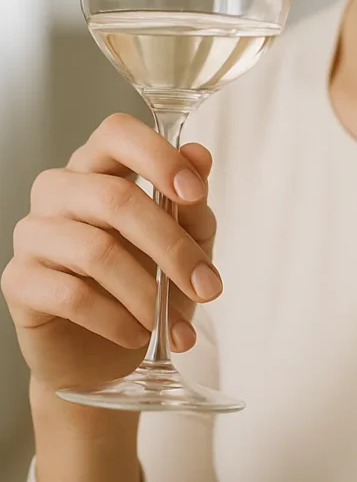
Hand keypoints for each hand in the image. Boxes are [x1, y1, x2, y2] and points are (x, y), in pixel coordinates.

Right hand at [1, 112, 221, 393]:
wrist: (103, 354)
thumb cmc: (147, 280)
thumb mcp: (187, 240)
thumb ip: (192, 201)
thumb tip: (199, 156)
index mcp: (99, 163)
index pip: (118, 133)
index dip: (157, 156)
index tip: (194, 194)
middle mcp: (60, 188)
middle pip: (115, 198)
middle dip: (171, 246)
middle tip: (206, 286)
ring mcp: (33, 231)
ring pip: (97, 251)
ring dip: (147, 293)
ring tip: (173, 323)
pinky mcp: (18, 280)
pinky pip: (72, 295)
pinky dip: (116, 318)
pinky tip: (138, 333)